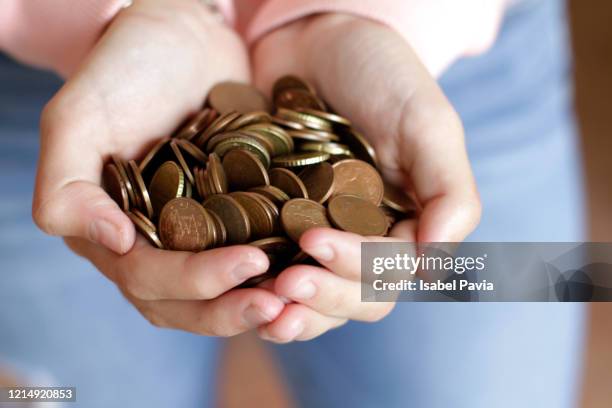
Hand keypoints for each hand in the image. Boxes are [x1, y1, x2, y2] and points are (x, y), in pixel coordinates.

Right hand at [33, 0, 283, 335]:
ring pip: (224, 291)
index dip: (195, 282)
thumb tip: (113, 243)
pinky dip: (282, 269)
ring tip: (302, 298)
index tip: (248, 262)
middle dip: (232, 307)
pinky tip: (315, 268)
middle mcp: (155, 244)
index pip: (148, 279)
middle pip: (188, 302)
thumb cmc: (123, 69)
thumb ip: (67, 187)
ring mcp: (199, 234)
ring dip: (260, 301)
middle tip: (280, 302)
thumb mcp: (78, 118)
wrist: (181, 37)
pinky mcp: (238, 217)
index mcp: (113, 232)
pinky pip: (258, 254)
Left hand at [252, 14, 480, 341]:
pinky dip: (256, 288)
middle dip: (323, 297)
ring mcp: (318, 236)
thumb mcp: (426, 123)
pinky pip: (270, 270)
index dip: (358, 269)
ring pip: (314, 296)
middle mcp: (365, 238)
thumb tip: (438, 265)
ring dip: (292, 311)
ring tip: (261, 310)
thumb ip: (449, 192)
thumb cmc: (377, 73)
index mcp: (406, 223)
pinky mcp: (275, 227)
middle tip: (285, 284)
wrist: (313, 41)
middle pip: (354, 297)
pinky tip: (234, 291)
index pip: (391, 271)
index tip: (316, 243)